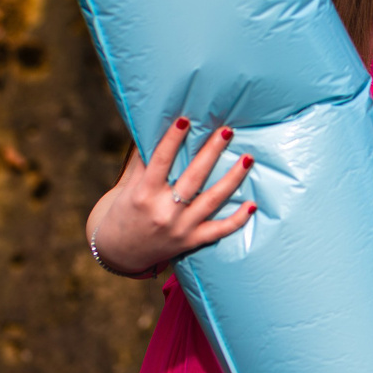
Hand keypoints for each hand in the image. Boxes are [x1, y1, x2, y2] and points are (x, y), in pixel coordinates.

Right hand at [87, 117, 256, 275]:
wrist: (119, 252)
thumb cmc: (123, 212)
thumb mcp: (126, 187)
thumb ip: (142, 162)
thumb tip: (155, 130)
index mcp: (144, 194)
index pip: (160, 161)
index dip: (172, 140)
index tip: (185, 120)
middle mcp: (163, 211)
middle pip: (193, 177)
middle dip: (211, 152)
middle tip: (227, 131)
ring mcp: (180, 228)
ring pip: (212, 201)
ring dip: (233, 179)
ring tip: (248, 159)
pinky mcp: (191, 241)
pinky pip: (219, 231)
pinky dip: (237, 220)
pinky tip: (253, 204)